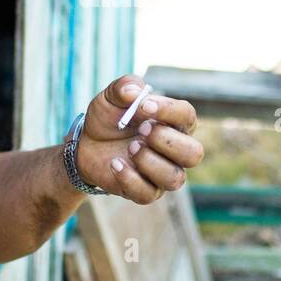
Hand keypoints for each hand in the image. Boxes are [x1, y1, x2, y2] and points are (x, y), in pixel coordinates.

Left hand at [75, 74, 204, 204]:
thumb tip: (135, 92)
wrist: (86, 143)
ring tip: (130, 148)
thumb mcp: (111, 96)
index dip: (169, 110)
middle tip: (141, 130)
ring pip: (175, 179)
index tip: (144, 105)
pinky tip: (115, 163)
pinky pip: (148, 194)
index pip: (187, 116)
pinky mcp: (145, 191)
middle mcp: (175, 151)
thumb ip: (124, 86)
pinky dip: (130, 178)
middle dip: (166, 141)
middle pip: (194, 153)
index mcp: (174, 123)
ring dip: (150, 161)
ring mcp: (162, 173)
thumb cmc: (109, 118)